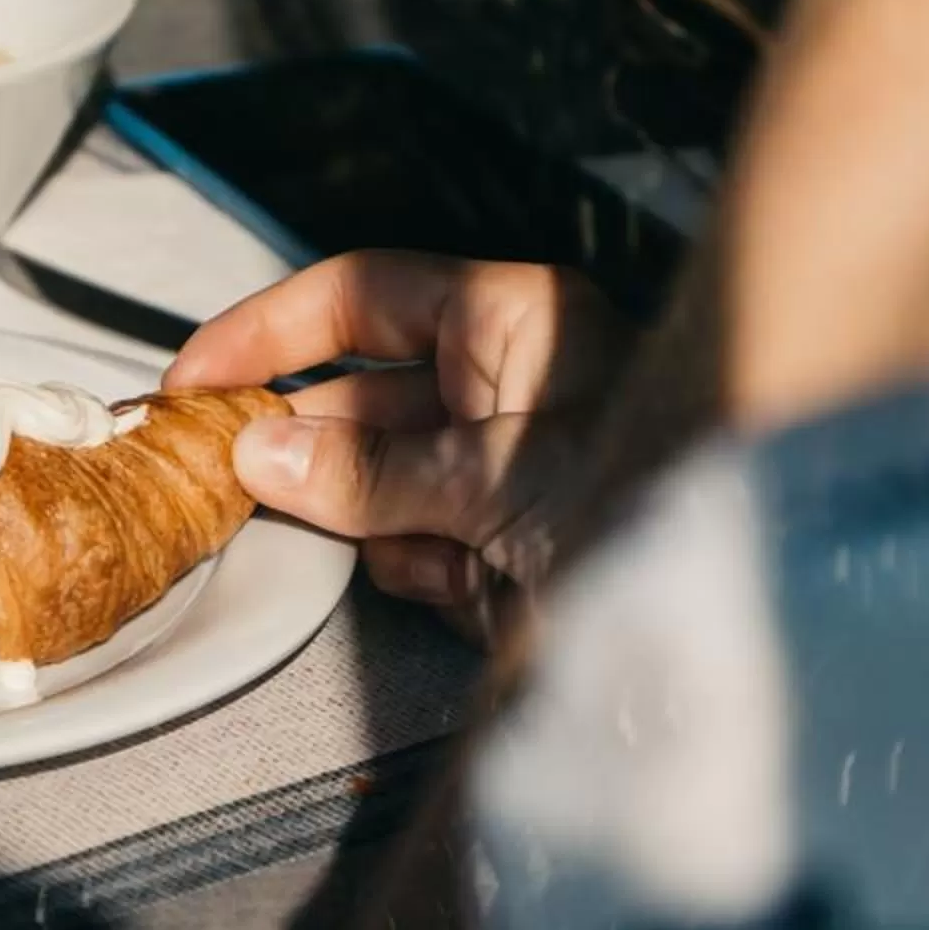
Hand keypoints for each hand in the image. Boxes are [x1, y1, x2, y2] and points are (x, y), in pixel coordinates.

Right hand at [165, 252, 628, 634]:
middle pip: (357, 394)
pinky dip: (399, 566)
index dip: (271, 329)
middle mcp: (504, 387)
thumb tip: (262, 458)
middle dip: (291, 433)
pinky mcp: (500, 553)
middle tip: (202, 467)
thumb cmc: (653, 504)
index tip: (195, 375)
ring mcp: (498, 473)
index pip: (363, 298)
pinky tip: (431, 576)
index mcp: (514, 325)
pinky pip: (410, 547)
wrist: (733, 632)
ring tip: (300, 525)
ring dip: (340, 508)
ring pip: (374, 478)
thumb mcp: (497, 477)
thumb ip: (374, 471)